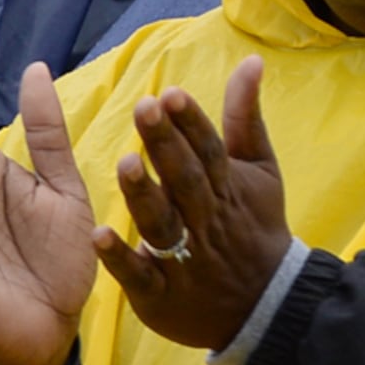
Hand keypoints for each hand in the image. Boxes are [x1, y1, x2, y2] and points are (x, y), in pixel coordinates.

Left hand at [96, 60, 294, 355]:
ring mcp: (185, 258)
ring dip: (144, 195)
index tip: (170, 94)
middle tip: (144, 109)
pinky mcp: (161, 295)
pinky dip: (120, 258)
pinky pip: (141, 276)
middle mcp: (206, 218)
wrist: (266, 302)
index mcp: (227, 186)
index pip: (210, 149)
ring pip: (163, 223)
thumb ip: (245, 117)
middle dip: (166, 144)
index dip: (191, 122)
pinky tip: (98, 236)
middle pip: (185, 179)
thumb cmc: (255, 224)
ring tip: (125, 163)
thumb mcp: (259, 168)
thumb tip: (251, 61)